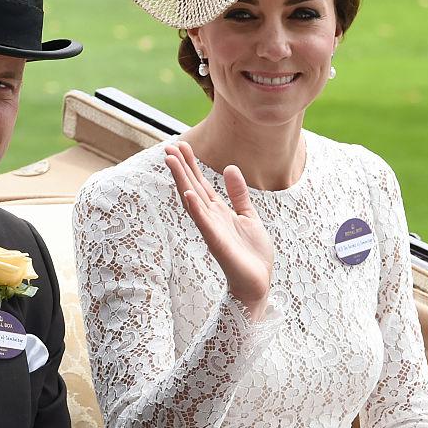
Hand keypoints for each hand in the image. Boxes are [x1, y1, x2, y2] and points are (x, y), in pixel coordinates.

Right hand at [165, 142, 273, 319]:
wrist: (259, 282)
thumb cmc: (252, 254)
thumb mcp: (248, 216)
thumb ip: (238, 194)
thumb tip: (230, 168)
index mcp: (218, 211)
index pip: (200, 183)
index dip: (191, 164)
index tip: (181, 145)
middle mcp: (211, 218)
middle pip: (192, 187)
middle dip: (181, 167)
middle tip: (169, 147)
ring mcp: (212, 230)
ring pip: (193, 201)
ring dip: (182, 181)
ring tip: (172, 161)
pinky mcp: (217, 243)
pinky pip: (204, 224)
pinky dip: (196, 210)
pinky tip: (188, 195)